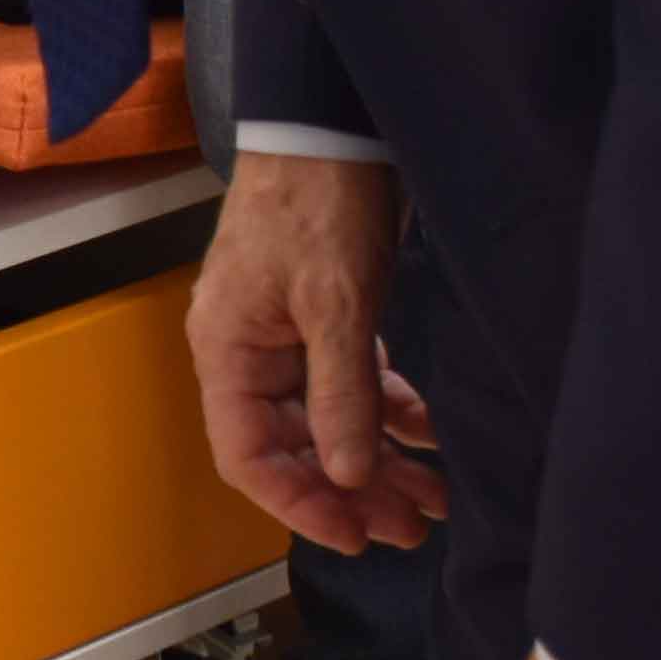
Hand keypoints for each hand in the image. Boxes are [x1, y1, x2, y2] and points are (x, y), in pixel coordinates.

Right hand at [183, 149, 439, 552]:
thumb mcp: (336, 303)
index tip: (354, 536)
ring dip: (379, 460)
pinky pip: (353, 383)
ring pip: (329, 421)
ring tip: (432, 498)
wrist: (335, 123)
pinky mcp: (326, 315)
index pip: (248, 456)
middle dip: (352, 491)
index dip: (299, 504)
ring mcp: (288, 335)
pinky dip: (390, 412)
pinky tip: (429, 438)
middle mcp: (250, 351)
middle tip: (410, 528)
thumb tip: (349, 475)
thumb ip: (341, 395)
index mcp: (227, 351)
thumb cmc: (318, 201)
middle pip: (294, 447)